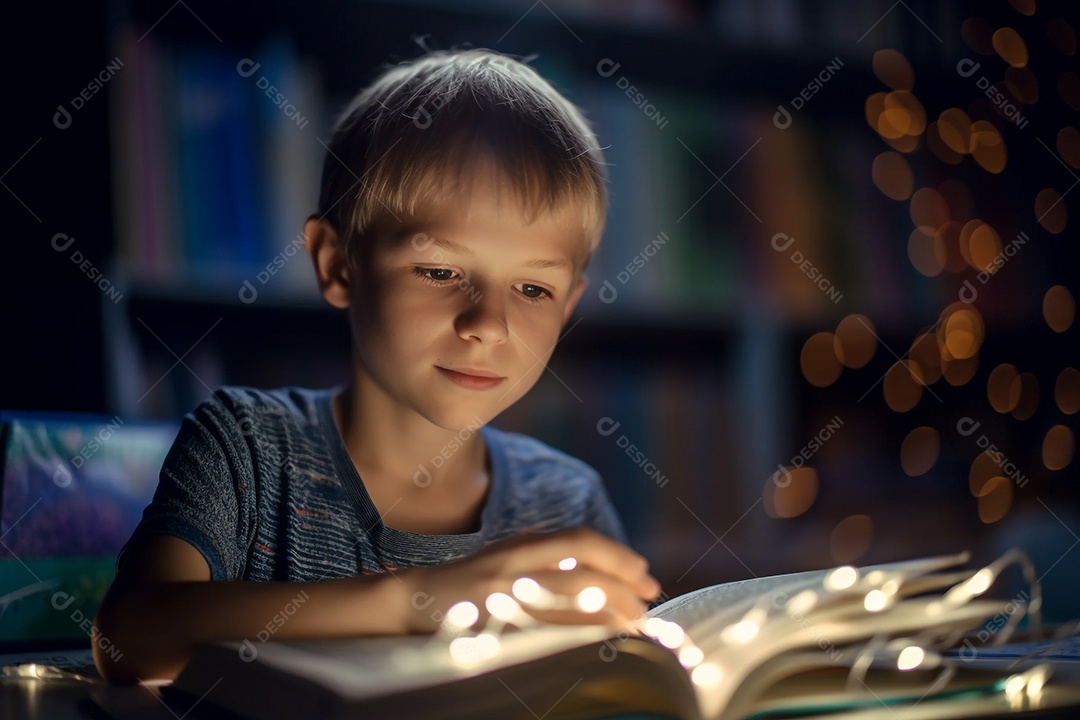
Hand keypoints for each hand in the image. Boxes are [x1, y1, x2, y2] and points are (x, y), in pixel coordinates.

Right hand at [400, 528, 659, 632]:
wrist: (415, 599)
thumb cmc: (471, 579)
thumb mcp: (507, 554)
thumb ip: (545, 552)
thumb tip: (596, 563)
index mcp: (519, 545)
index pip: (578, 540)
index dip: (616, 554)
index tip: (642, 571)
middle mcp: (514, 567)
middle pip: (582, 571)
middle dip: (623, 585)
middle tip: (648, 599)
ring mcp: (504, 599)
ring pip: (570, 604)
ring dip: (610, 613)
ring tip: (635, 622)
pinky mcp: (496, 628)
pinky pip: (548, 634)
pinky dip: (580, 636)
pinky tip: (600, 641)